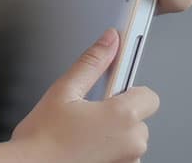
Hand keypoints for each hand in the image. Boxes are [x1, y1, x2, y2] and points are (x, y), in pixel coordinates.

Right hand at [10, 29, 159, 162]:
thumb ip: (92, 62)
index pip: (149, 96)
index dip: (129, 90)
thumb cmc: (42, 138)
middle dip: (119, 113)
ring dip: (115, 135)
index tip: (113, 88)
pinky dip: (110, 152)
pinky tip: (86, 147)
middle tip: (90, 112)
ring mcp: (126, 162)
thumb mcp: (64, 90)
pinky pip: (123, 157)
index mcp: (122, 117)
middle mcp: (131, 143)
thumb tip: (110, 40)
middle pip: (139, 118)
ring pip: (131, 140)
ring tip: (84, 133)